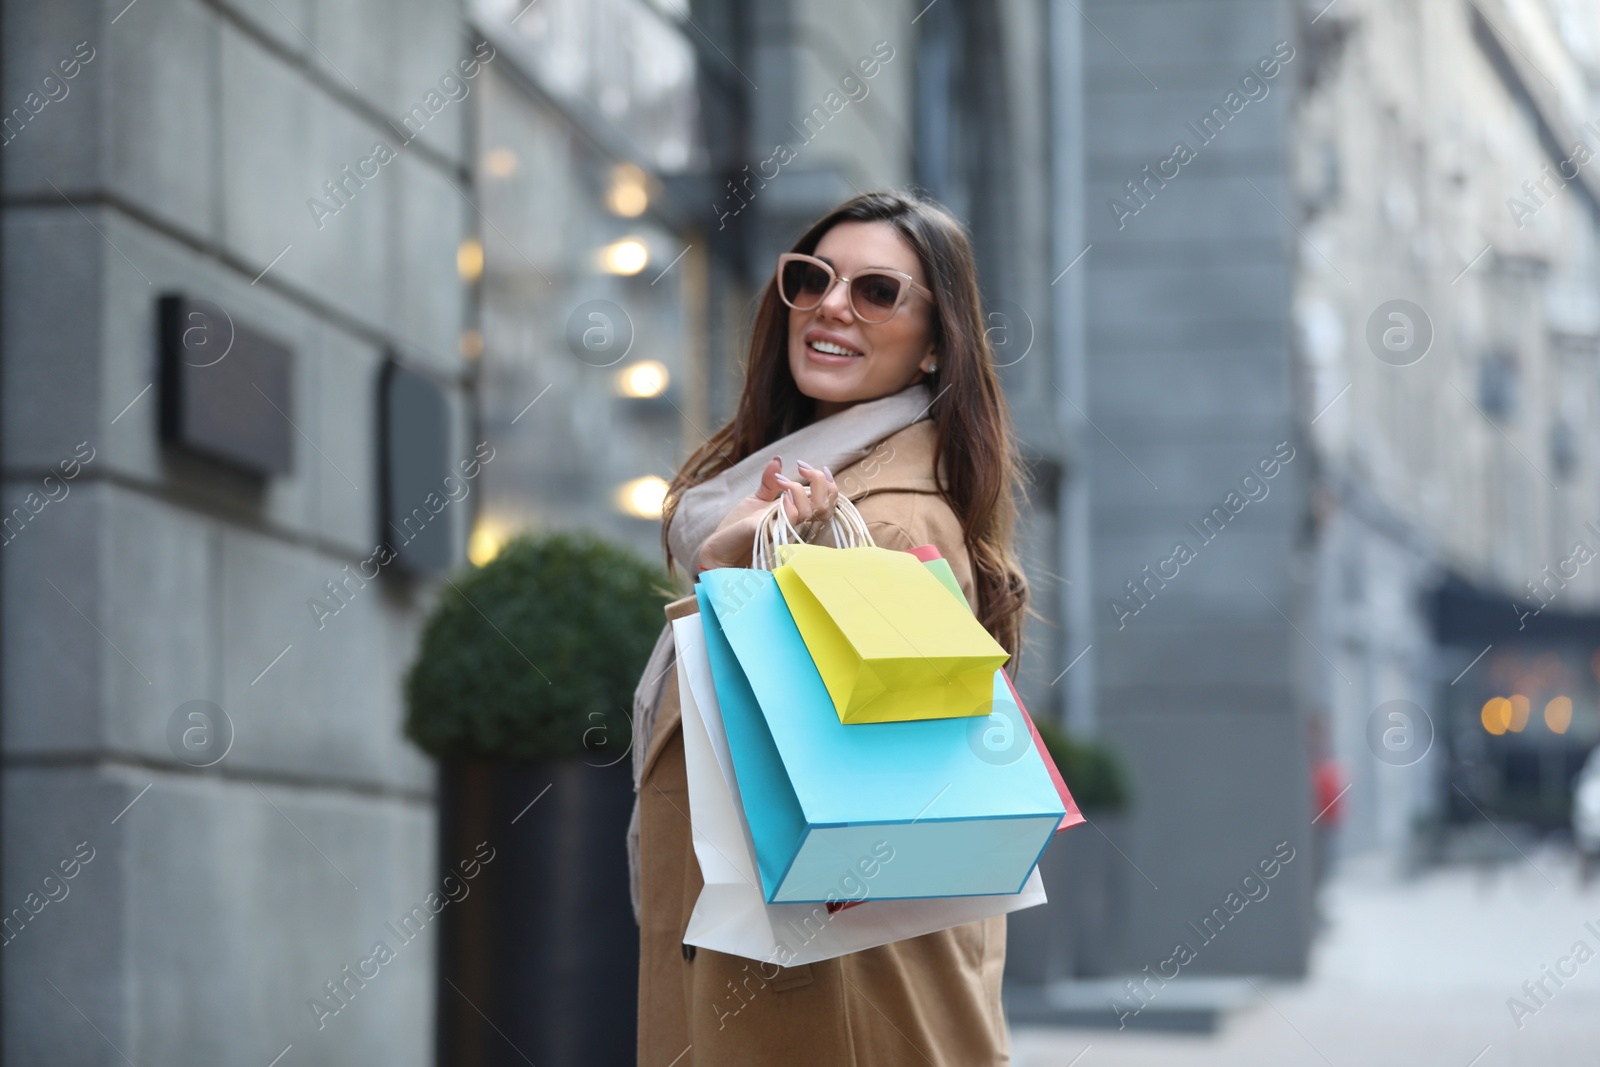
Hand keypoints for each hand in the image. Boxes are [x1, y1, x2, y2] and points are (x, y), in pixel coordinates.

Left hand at [696, 458, 838, 570]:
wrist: (719, 548)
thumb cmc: (738, 528)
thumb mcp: (756, 499)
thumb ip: (770, 482)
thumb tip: (778, 460)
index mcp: (796, 515)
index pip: (826, 501)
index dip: (826, 483)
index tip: (806, 466)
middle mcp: (796, 525)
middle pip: (826, 506)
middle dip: (819, 481)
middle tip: (801, 467)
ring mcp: (787, 531)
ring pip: (814, 512)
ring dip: (801, 490)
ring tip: (782, 482)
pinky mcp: (772, 534)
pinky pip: (792, 521)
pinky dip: (790, 506)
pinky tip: (782, 496)